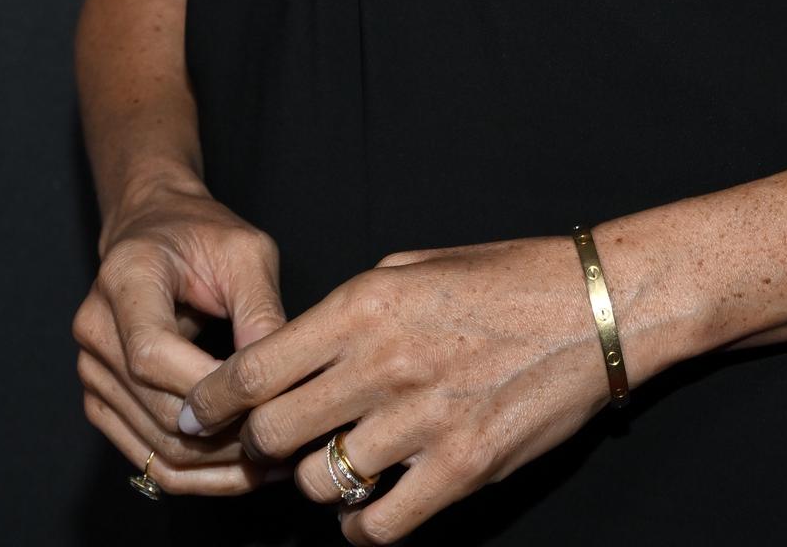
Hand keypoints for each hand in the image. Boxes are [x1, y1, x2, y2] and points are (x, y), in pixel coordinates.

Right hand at [72, 176, 295, 496]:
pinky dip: (197, 473)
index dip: (206, 388)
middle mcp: (96, 329)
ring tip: (273, 462)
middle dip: (225, 435)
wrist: (156, 230)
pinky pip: (148, 457)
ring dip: (217, 466)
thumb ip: (261, 310)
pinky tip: (241, 469)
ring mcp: (93, 372)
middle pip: (157, 409)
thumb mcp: (246, 252)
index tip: (263, 401)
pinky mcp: (102, 401)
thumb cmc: (204, 234)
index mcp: (125, 280)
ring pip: (155, 446)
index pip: (152, 353)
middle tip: (285, 443)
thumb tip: (280, 379)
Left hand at [176, 233, 616, 539]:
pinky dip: (359, 527)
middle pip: (274, 433)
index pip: (256, 366)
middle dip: (257, 448)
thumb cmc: (502, 278)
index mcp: (364, 304)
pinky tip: (367, 509)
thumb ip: (348, 309)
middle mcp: (382, 362)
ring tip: (334, 466)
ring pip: (318, 482)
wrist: (591, 307)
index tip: (195, 416)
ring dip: (315, 481)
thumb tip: (293, 352)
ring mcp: (421, 420)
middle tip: (264, 451)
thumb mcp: (412, 267)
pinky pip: (376, 526)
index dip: (213, 400)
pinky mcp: (460, 469)